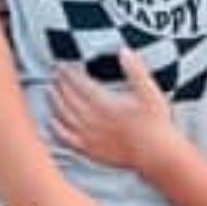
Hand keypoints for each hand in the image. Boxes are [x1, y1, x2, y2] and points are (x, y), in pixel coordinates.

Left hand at [52, 52, 181, 174]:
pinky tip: (52, 122)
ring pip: (64, 116)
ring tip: (50, 91)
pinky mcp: (90, 150)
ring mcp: (89, 136)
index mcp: (105, 103)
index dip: (69, 74)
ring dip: (55, 102)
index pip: (80, 84)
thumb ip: (136, 70)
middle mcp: (93, 120)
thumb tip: (123, 51)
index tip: (62, 65)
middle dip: (60, 85)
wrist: (156, 154)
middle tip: (55, 75)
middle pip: (69, 99)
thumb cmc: (155, 123)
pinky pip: (66, 139)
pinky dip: (56, 129)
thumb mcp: (150, 92)